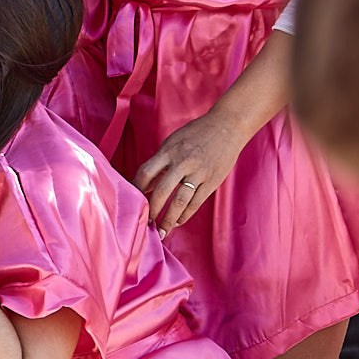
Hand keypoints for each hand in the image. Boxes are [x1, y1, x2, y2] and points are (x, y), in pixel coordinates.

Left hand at [135, 109, 248, 232]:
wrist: (227, 127)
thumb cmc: (195, 134)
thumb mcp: (171, 143)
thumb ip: (159, 163)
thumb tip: (146, 186)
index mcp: (168, 151)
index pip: (145, 172)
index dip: (136, 188)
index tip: (130, 200)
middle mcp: (182, 162)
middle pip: (162, 190)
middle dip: (152, 209)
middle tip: (145, 224)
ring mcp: (199, 173)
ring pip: (181, 200)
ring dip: (169, 219)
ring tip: (162, 231)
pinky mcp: (213, 181)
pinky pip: (197, 202)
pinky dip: (186, 214)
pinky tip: (178, 221)